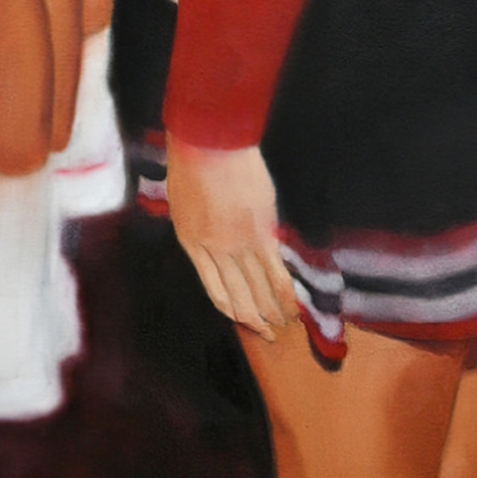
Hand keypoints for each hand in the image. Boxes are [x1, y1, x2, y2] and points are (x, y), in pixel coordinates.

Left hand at [166, 138, 300, 339]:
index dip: (232, 308)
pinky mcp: (259, 235)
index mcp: (191, 245)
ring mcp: (237, 246)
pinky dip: (285, 293)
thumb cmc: (191, 163)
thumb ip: (199, 226)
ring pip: (257, 290)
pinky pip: (274, 272)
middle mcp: (213, 253)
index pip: (215, 290)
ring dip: (272, 312)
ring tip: (283, 326)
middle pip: (237, 297)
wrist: (206, 143)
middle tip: (267, 335)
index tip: (243, 319)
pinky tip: (293, 308)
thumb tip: (214, 241)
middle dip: (254, 320)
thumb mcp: (183, 201)